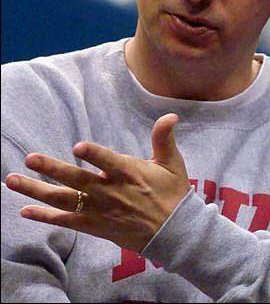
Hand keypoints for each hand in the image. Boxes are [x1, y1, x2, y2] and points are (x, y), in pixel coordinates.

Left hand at [5, 113, 189, 251]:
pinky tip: (25, 211)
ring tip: (12, 181)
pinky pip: (66, 222)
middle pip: (77, 180)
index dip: (94, 155)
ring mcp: (100, 210)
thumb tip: (171, 116)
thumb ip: (164, 138)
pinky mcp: (95, 225)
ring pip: (64, 200)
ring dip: (37, 190)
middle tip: (30, 159)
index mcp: (129, 173)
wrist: (174, 232)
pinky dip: (45, 217)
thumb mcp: (172, 163)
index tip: (78, 147)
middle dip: (52, 169)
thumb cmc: (172, 193)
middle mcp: (111, 192)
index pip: (109, 161)